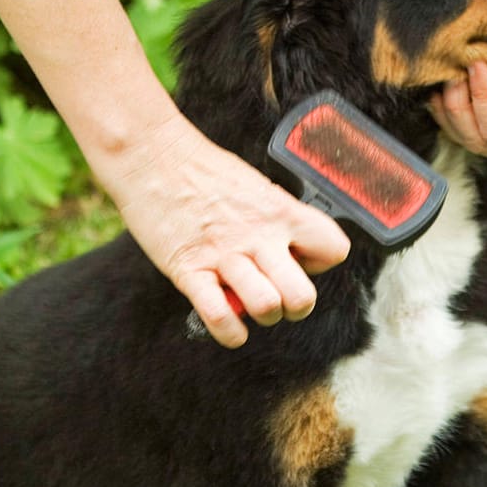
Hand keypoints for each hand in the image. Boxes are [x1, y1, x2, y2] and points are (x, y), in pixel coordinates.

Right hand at [94, 115, 350, 348]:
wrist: (152, 154)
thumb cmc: (202, 171)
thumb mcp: (256, 187)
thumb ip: (277, 219)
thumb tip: (289, 250)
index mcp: (281, 212)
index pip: (333, 250)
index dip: (319, 264)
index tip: (297, 259)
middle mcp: (258, 236)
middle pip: (303, 296)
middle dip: (294, 307)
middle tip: (277, 296)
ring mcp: (224, 255)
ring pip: (266, 308)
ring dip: (261, 316)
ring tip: (248, 304)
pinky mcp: (189, 269)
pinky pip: (219, 316)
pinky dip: (229, 332)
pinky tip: (229, 325)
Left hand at [430, 34, 486, 163]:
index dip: (481, 99)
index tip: (478, 65)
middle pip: (476, 139)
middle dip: (457, 106)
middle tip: (452, 69)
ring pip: (469, 134)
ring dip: (451, 107)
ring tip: (445, 75)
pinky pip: (476, 119)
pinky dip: (459, 102)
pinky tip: (450, 81)